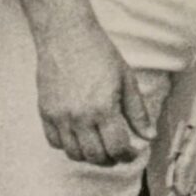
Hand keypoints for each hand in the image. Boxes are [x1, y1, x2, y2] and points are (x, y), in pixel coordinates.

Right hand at [34, 16, 155, 165]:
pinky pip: (54, 142)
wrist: (66, 35)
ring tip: (99, 145)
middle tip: (118, 152)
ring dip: (89, 156)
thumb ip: (138, 112)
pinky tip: (79, 136)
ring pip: (74, 154)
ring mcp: (60, 116)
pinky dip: (68, 146)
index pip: (117, 148)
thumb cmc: (99, 54)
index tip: (133, 152)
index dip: (128, 155)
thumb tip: (149, 137)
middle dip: (111, 159)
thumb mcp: (126, 80)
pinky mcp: (45, 112)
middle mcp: (79, 116)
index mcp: (103, 108)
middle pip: (95, 156)